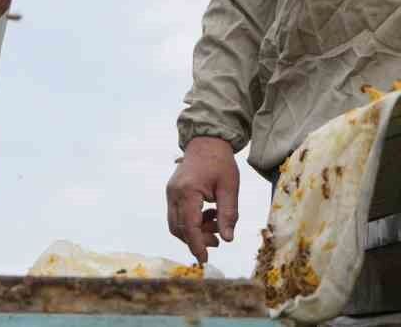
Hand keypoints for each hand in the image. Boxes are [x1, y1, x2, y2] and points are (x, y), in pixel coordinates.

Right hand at [166, 136, 239, 262]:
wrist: (206, 142)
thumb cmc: (220, 163)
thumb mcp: (230, 188)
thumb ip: (228, 214)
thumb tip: (228, 239)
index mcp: (188, 191)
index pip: (189, 225)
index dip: (197, 245)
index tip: (204, 260)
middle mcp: (174, 193)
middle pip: (178, 227)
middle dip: (196, 239)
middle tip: (218, 240)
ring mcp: (170, 192)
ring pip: (176, 223)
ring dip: (194, 231)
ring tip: (216, 224)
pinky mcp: (172, 192)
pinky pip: (178, 214)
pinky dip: (192, 221)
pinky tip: (209, 214)